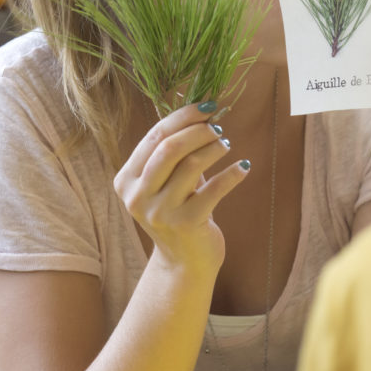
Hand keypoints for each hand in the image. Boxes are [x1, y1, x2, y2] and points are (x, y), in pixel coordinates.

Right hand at [114, 102, 248, 276]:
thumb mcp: (165, 182)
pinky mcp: (185, 225)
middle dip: (198, 131)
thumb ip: (173, 152)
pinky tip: (244, 166)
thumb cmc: (177, 212)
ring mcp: (160, 212)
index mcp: (127, 180)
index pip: (154, 137)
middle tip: (218, 127)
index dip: (182, 117)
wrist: (183, 263)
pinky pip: (214, 190)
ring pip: (191, 165)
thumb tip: (203, 112)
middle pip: (169, 148)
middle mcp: (138, 196)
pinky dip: (232, 174)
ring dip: (214, 149)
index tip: (206, 107)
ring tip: (226, 144)